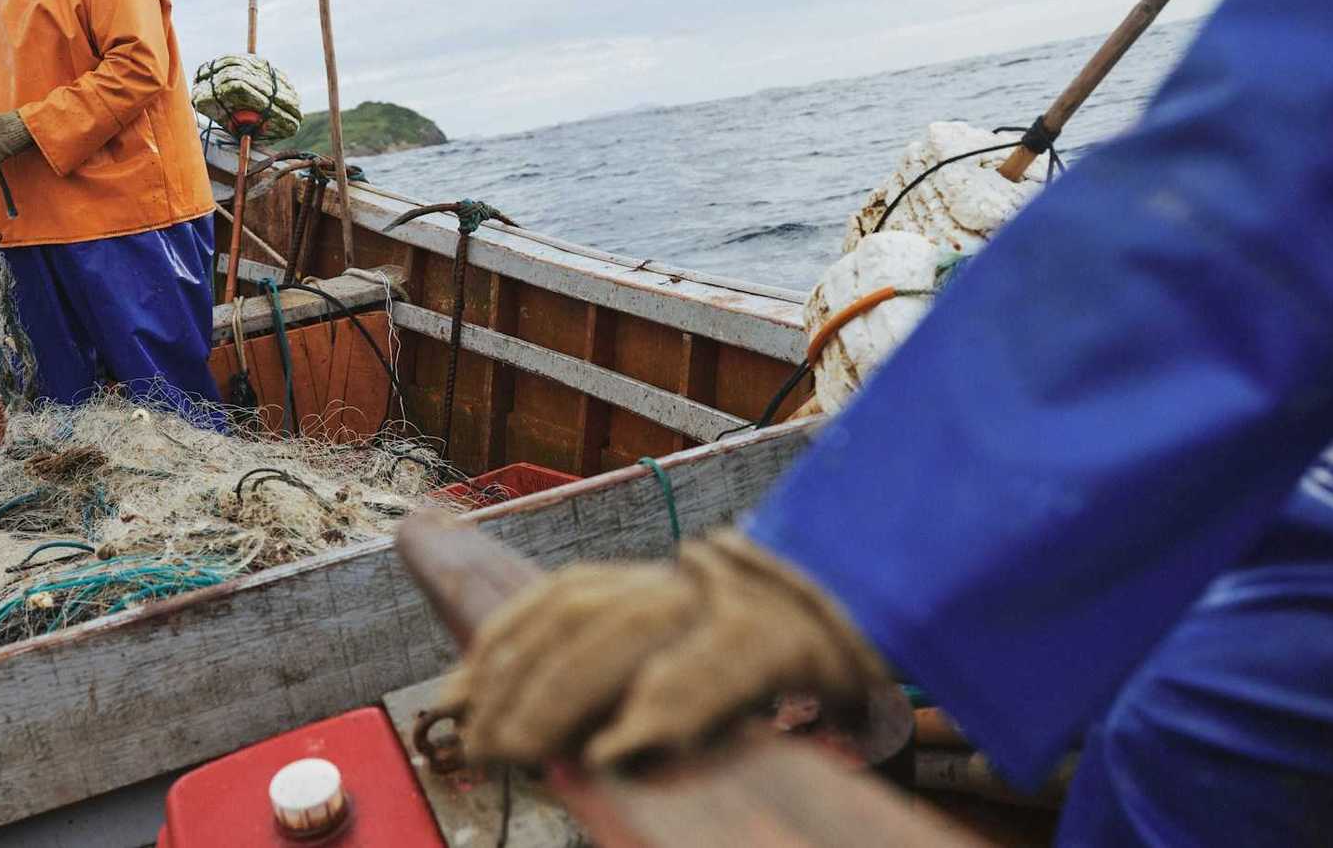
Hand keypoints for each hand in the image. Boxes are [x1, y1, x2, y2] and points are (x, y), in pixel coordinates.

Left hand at [442, 528, 889, 766]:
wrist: (877, 621)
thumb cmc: (773, 667)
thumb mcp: (684, 659)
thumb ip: (616, 680)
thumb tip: (536, 735)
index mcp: (658, 581)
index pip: (559, 598)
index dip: (502, 646)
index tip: (456, 697)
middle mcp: (688, 580)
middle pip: (583, 617)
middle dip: (521, 683)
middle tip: (485, 746)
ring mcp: (734, 601)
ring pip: (629, 633)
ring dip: (566, 696)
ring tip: (528, 753)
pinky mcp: (785, 638)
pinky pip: (714, 667)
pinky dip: (663, 706)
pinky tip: (622, 749)